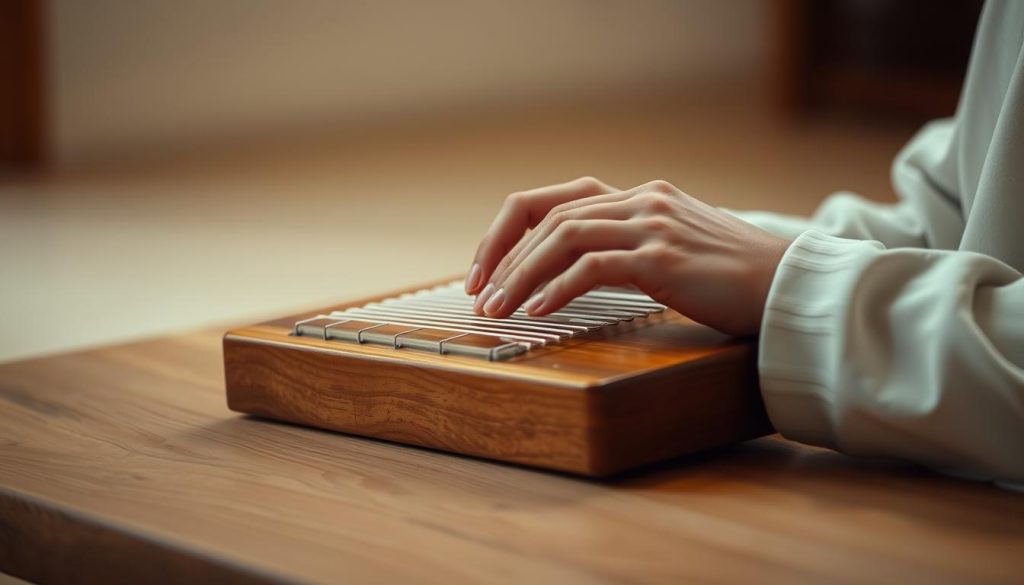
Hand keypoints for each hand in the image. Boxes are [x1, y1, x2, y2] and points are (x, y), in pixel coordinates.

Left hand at [464, 177, 790, 335]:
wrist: (789, 286)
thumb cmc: (732, 279)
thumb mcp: (675, 250)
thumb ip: (630, 248)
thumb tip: (574, 275)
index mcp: (640, 196)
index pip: (556, 199)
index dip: (511, 230)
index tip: (486, 267)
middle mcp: (641, 200)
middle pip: (548, 214)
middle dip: (503, 254)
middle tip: (478, 292)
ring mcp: (651, 225)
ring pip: (562, 236)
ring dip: (520, 274)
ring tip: (496, 307)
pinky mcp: (662, 257)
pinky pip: (592, 267)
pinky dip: (555, 288)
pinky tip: (537, 311)